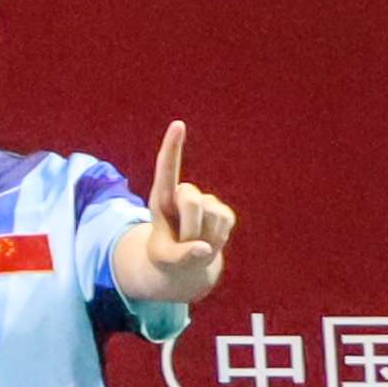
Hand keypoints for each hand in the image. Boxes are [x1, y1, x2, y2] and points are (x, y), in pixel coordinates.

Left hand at [132, 119, 233, 303]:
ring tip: (194, 242)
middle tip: (183, 241)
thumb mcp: (165, 260)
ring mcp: (206, 202)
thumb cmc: (167, 256)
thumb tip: (202, 249)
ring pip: (211, 215)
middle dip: (189, 226)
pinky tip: (209, 240)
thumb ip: (180, 255)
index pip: (166, 167)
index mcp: (161, 199)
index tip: (178, 124)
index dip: (173, 146)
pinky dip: (218, 238)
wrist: (184, 262)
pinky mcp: (225, 213)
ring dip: (203, 236)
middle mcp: (183, 194)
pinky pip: (226, 223)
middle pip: (192, 200)